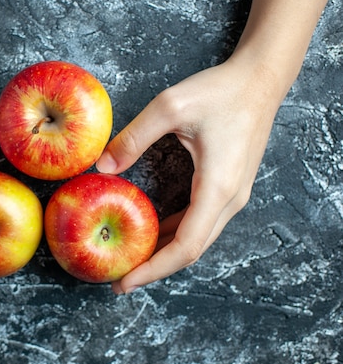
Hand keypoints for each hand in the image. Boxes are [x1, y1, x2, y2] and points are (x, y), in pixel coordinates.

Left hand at [96, 58, 281, 293]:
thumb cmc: (220, 91)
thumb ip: (135, 137)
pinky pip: (201, 222)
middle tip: (119, 279)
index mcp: (218, 187)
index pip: (186, 246)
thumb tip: (103, 167)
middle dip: (155, 268)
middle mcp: (230, 200)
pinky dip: (176, 233)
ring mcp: (233, 196)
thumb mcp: (170, 106)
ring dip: (165, 252)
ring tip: (131, 259)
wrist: (260, 81)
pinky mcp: (229, 189)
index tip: (126, 282)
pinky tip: (153, 231)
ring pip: (197, 239)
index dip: (154, 269)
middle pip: (191, 251)